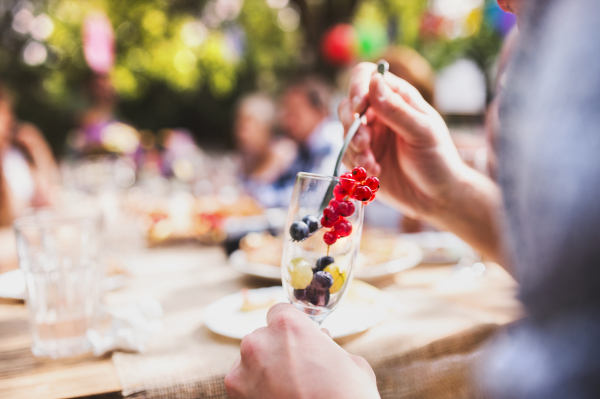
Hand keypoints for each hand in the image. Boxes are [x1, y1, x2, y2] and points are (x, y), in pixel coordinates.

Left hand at [224, 304, 379, 398]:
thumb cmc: (348, 397)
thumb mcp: (349, 363)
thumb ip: (326, 346)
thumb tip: (321, 341)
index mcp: (288, 325)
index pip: (280, 312)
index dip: (291, 328)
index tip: (298, 341)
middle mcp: (259, 341)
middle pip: (263, 337)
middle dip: (277, 350)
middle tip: (297, 371)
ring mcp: (242, 370)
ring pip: (250, 361)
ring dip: (264, 370)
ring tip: (287, 391)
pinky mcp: (234, 394)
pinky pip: (243, 384)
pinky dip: (255, 391)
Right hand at [338, 62, 467, 218]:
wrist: (437, 197)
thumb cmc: (438, 160)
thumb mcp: (422, 132)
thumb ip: (397, 110)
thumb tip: (374, 81)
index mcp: (398, 97)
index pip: (367, 77)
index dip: (357, 88)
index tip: (358, 108)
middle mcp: (380, 113)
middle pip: (348, 105)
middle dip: (351, 125)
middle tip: (363, 144)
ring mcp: (370, 136)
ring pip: (345, 131)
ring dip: (353, 148)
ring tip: (371, 164)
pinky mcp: (362, 157)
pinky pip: (347, 155)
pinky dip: (356, 163)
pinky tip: (375, 172)